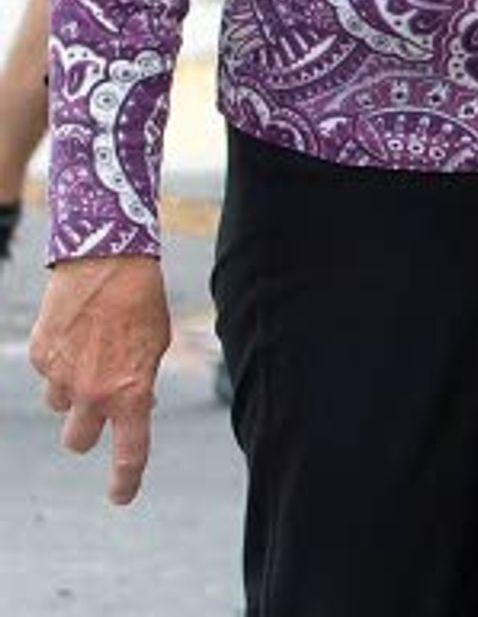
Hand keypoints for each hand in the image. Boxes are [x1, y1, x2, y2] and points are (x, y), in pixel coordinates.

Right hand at [31, 255, 171, 504]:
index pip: (130, 451)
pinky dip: (61, 362)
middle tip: (99, 404)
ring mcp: (62, 378)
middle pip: (79, 442)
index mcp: (130, 393)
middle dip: (88, 429)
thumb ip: (142, 383)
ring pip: (61, 406)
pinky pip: (48, 374)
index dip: (125, 479)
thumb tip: (135, 409)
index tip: (121, 497)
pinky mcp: (40, 358)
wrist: (107, 261)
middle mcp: (93, 393)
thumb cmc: (142, 302)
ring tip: (92, 351)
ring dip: (73, 392)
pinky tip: (77, 332)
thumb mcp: (156, 346)